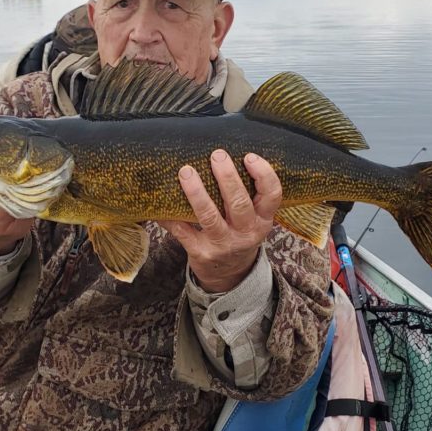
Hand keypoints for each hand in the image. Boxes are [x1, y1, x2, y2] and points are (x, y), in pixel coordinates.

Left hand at [160, 150, 281, 292]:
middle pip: (239, 203)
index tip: (249, 157)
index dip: (264, 175)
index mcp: (263, 220)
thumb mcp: (253, 219)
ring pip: (209, 217)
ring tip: (186, 172)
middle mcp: (246, 233)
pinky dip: (169, 217)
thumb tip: (224, 156)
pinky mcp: (201, 253)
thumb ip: (248, 195)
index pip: (272, 195)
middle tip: (217, 155)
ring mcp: (223, 244)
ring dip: (197, 193)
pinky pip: (182, 232)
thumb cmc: (239, 234)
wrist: (230, 275)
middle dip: (227, 178)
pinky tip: (159, 205)